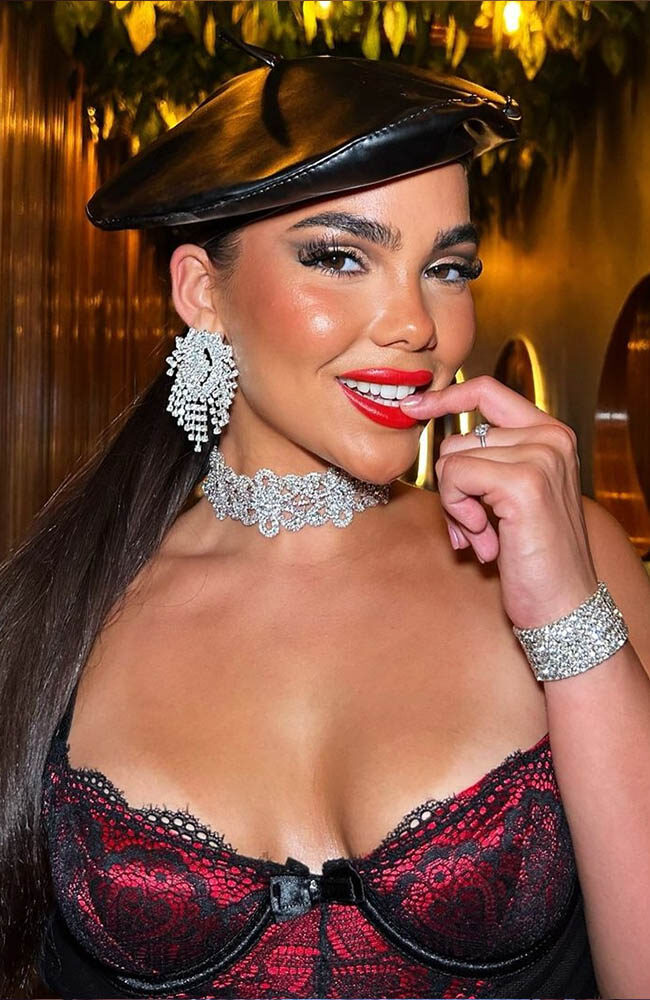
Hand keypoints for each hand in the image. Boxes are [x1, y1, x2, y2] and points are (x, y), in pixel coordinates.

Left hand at [399, 375, 598, 629]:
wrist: (561, 604)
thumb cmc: (533, 556)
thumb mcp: (511, 496)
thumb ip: (486, 461)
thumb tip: (433, 435)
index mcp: (550, 434)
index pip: (487, 391)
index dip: (445, 396)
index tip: (414, 407)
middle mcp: (551, 438)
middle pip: (458, 438)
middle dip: (453, 486)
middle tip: (475, 526)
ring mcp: (540, 457)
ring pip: (451, 461)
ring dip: (455, 506)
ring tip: (485, 536)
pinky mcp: (524, 483)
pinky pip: (454, 479)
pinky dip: (457, 513)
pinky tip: (484, 540)